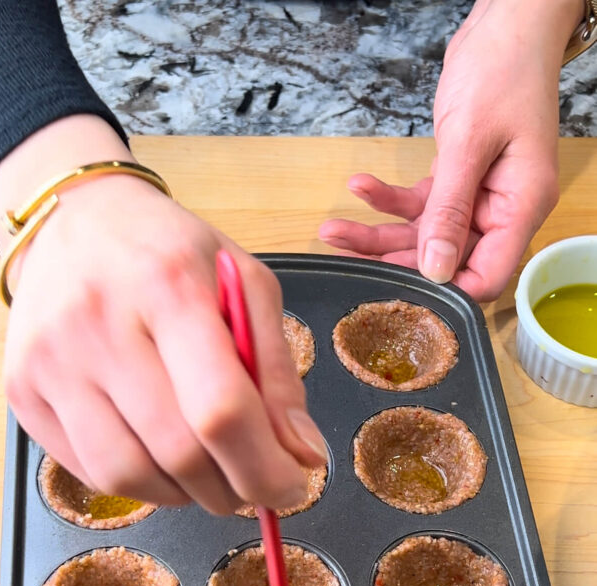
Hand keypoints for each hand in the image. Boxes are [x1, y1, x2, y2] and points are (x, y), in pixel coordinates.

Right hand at [0, 120, 325, 514]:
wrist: (74, 219)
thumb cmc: (170, 252)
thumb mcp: (244, 284)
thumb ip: (278, 372)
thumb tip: (301, 455)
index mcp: (168, 286)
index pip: (220, 408)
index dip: (264, 467)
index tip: (291, 486)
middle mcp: (99, 324)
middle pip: (178, 452)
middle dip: (232, 489)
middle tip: (253, 487)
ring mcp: (50, 361)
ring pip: (128, 475)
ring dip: (184, 495)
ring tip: (206, 473)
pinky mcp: (22, 390)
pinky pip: (88, 470)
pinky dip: (139, 482)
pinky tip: (159, 457)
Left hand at [320, 0, 581, 301]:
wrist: (506, 26)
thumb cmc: (504, 70)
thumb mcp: (470, 142)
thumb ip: (449, 210)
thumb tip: (435, 270)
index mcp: (520, 208)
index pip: (486, 276)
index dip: (446, 290)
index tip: (400, 292)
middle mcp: (500, 210)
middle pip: (445, 259)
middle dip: (392, 259)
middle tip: (344, 255)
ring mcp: (478, 197)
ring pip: (423, 234)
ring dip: (377, 231)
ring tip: (333, 229)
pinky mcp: (457, 181)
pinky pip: (418, 204)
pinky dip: (387, 199)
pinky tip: (360, 188)